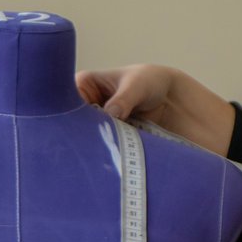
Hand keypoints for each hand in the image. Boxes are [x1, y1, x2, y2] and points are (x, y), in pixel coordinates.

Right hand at [74, 64, 237, 155]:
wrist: (172, 100)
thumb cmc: (151, 82)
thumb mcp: (138, 85)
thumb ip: (124, 99)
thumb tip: (111, 114)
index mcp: (83, 85)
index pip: (69, 102)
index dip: (72, 115)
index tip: (84, 127)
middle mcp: (84, 105)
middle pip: (75, 125)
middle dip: (83, 135)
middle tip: (96, 144)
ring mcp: (95, 125)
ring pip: (89, 139)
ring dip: (97, 146)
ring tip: (107, 152)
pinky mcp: (108, 139)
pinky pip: (103, 148)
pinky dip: (109, 153)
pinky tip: (114, 159)